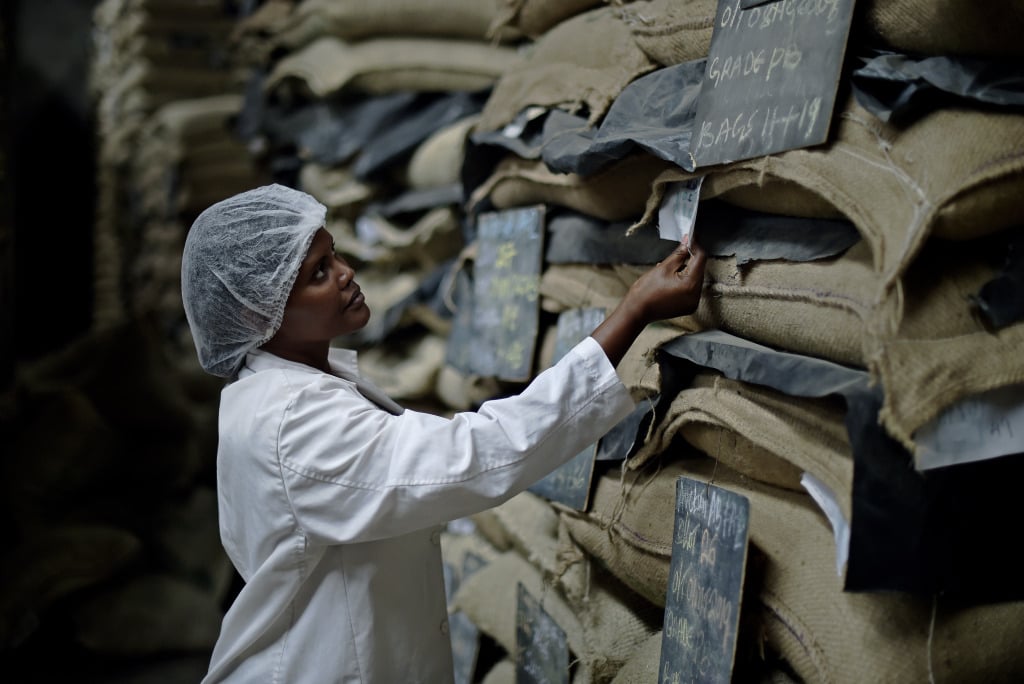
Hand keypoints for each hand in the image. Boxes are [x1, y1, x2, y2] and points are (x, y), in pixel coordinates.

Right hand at [591, 238, 706, 365]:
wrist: (637, 311)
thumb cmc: (646, 291)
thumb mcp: (663, 268)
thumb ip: (679, 254)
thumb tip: (688, 241)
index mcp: (690, 285)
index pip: (701, 259)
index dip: (696, 246)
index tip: (691, 238)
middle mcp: (695, 296)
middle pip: (699, 270)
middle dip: (691, 259)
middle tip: (680, 250)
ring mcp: (692, 303)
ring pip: (695, 279)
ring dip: (688, 270)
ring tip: (671, 269)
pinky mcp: (688, 307)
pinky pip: (691, 289)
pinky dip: (685, 282)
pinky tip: (672, 280)